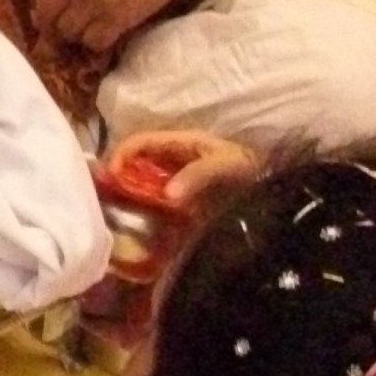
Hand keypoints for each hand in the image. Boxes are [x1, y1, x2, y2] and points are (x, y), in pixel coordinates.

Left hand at [25, 0, 195, 55]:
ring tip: (83, 25)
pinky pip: (93, 42)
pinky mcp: (116, 21)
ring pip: (66, 31)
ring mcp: (92, 3)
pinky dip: (95, 40)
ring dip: (72, 30)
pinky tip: (102, 31)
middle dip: (48, 18)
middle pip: (44, 12)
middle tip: (57, 20)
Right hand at [105, 128, 262, 211]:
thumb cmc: (251, 171)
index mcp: (181, 144)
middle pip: (136, 166)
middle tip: (100, 201)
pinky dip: (143, 218)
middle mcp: (175, 162)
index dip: (120, 154)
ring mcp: (179, 185)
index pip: (140, 142)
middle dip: (116, 180)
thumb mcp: (226, 166)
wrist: (275, 192)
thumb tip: (168, 193)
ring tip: (112, 219)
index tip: (108, 177)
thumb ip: (198, 175)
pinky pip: (156, 210)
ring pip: (143, 188)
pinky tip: (136, 234)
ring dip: (127, 200)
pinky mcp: (184, 208)